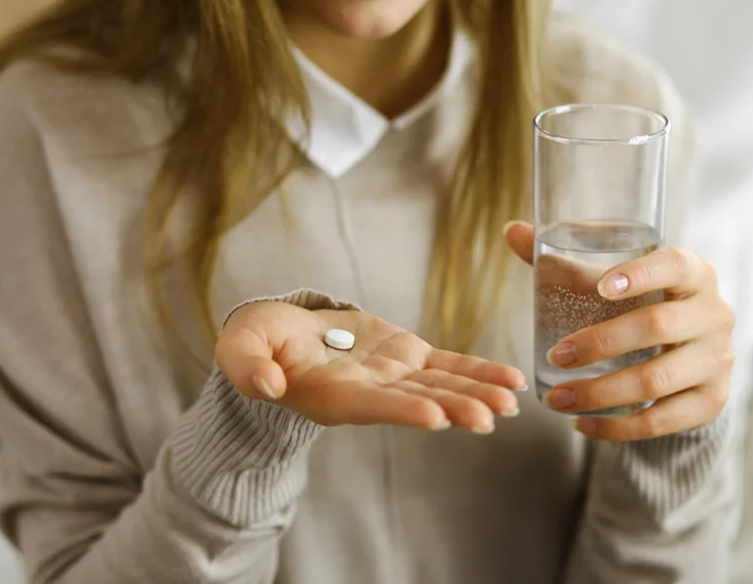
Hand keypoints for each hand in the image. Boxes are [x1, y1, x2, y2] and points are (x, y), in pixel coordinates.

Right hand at [216, 301, 526, 432]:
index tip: (435, 417)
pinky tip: (512, 382)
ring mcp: (392, 377)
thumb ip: (248, 368)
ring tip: (512, 403)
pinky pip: (450, 365)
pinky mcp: (407, 357)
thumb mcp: (240, 351)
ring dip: (477, 394)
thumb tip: (264, 385)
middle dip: (453, 408)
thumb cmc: (256, 345)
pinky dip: (480, 372)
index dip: (402, 411)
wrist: (279, 336)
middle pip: (416, 402)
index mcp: (330, 396)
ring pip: (441, 386)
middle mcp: (368, 393)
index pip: (372, 406)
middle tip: (489, 417)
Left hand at [505, 221, 733, 440]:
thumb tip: (512, 231)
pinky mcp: (712, 400)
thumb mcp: (614, 282)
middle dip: (599, 343)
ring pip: (657, 380)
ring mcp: (717, 360)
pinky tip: (583, 425)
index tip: (601, 286)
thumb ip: (566, 263)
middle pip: (657, 326)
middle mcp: (714, 314)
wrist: (692, 353)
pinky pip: (663, 420)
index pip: (674, 265)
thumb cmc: (643, 305)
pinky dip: (618, 427)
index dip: (640, 274)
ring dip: (600, 393)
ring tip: (557, 399)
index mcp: (694, 274)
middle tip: (554, 358)